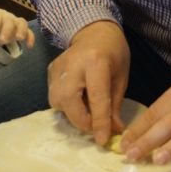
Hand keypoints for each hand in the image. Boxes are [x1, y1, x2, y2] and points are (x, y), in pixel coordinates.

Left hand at [0, 9, 34, 47]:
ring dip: (21, 30)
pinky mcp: (22, 31)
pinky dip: (31, 38)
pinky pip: (29, 32)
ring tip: (19, 39)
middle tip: (3, 41)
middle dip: (7, 30)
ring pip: (22, 23)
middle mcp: (7, 16)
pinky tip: (29, 46)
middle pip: (10, 20)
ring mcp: (16, 23)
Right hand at [47, 21, 129, 144]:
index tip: (102, 140)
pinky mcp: (50, 71)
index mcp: (96, 62)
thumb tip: (113, 131)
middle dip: (81, 121)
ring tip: (88, 113)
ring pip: (58, 102)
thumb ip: (115, 104)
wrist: (93, 31)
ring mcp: (57, 67)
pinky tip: (78, 102)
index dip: (99, 122)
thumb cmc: (113, 53)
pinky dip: (66, 106)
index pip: (96, 97)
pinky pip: (54, 97)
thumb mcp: (121, 77)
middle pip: (69, 101)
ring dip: (73, 114)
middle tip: (95, 128)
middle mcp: (73, 64)